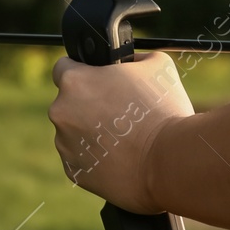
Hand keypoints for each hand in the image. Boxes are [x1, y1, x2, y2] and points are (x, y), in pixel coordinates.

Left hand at [48, 52, 194, 211]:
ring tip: (125, 137)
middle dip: (89, 105)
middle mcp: (61, 112)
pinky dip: (96, 156)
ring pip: (73, 132)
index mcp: (74, 81)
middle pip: (68, 103)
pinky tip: (121, 156)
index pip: (63, 67)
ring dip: (91, 132)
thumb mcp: (157, 65)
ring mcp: (65, 145)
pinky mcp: (74, 171)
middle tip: (119, 111)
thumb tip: (128, 61)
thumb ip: (133, 58)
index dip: (82, 71)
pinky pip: (81, 158)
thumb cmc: (163, 110)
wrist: (168, 162)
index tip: (96, 79)